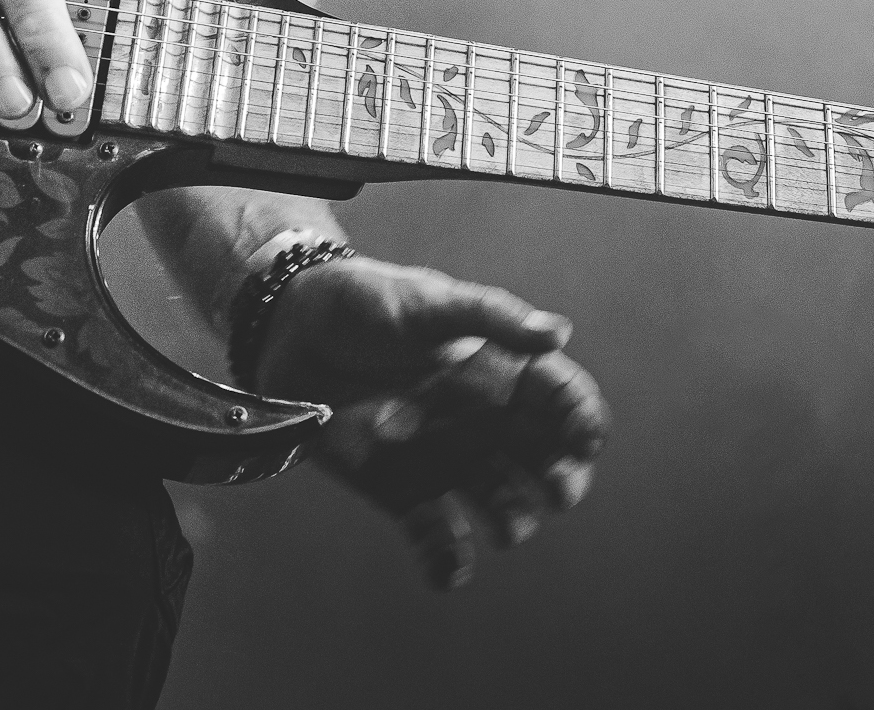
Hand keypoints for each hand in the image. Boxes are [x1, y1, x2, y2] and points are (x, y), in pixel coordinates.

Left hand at [251, 258, 608, 588]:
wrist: (290, 332)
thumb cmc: (366, 303)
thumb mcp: (427, 302)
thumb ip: (490, 317)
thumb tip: (558, 332)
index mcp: (501, 369)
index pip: (562, 397)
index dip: (582, 419)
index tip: (583, 439)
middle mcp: (484, 420)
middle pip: (546, 459)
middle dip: (562, 480)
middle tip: (559, 491)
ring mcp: (448, 459)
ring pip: (502, 503)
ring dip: (514, 520)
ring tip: (508, 528)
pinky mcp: (405, 492)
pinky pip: (438, 538)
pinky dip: (448, 562)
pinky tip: (449, 570)